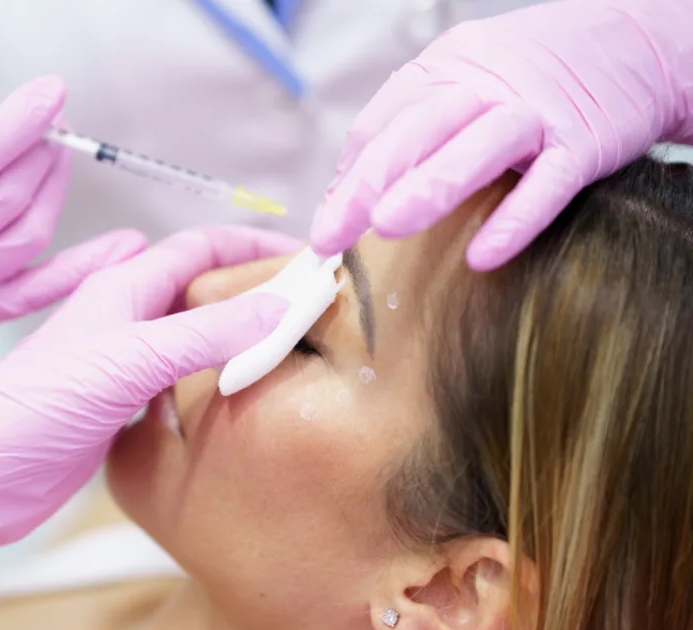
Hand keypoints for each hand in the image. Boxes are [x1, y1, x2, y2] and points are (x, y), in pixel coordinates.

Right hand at [0, 0, 143, 414]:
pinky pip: (39, 293)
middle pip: (8, 196)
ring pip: (28, 236)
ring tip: (55, 155)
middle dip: (38, 150)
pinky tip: (124, 246)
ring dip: (52, 190)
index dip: (17, 124)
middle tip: (50, 117)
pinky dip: (84, 269)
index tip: (51, 92)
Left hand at [0, 225, 298, 616]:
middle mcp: (125, 317)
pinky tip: (238, 395)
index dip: (253, 246)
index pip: (200, 247)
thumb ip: (204, 333)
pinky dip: (214, 377)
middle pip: (201, 288)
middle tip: (308, 310)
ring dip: (237, 335)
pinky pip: (180, 377)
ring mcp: (122, 361)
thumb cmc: (38, 408)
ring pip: (193, 334)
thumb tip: (279, 303)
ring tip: (287, 350)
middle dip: (253, 290)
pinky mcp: (120, 402)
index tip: (307, 260)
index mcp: (123, 288)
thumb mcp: (129, 362)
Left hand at [311, 0, 692, 269]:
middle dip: (367, 183)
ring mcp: (536, 111)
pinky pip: (549, 182)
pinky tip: (484, 254)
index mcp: (445, 71)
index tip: (325, 224)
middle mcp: (485, 85)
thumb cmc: (534, 77)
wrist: (637, 40)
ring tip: (386, 228)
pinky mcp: (585, 141)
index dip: (348, 174)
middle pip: (417, 129)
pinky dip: (516, 217)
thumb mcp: (464, 86)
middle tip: (330, 235)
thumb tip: (346, 193)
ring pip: (478, 144)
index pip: (382, 122)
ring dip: (430, 186)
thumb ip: (410, 133)